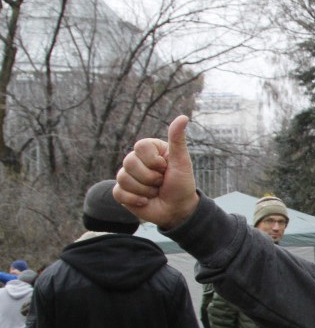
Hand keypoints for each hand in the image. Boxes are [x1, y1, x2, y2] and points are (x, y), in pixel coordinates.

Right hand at [114, 115, 198, 229]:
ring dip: (145, 190)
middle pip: (129, 163)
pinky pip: (118, 192)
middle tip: (161, 182)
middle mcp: (136, 160)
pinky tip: (145, 201)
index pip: (140, 147)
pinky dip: (135, 200)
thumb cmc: (182, 184)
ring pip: (124, 179)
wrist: (178, 210)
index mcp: (149, 150)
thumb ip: (178, 140)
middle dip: (151, 178)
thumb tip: (183, 117)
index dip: (154, 162)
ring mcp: (127, 176)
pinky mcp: (122, 192)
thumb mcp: (182, 162)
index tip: (166, 168)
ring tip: (155, 192)